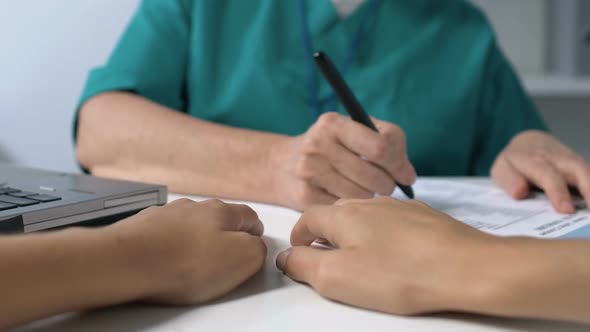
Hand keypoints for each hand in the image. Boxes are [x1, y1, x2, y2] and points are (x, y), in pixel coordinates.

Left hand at [113, 198, 266, 304]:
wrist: (128, 262)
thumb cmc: (186, 262)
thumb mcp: (242, 259)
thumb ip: (257, 250)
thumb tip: (257, 247)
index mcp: (221, 211)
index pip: (248, 217)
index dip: (255, 231)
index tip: (255, 241)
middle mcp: (193, 207)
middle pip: (217, 219)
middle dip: (224, 235)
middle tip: (225, 257)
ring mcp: (165, 215)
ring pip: (189, 225)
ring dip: (195, 239)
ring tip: (193, 261)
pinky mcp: (142, 228)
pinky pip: (164, 235)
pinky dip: (169, 245)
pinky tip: (166, 261)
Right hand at [271, 112, 415, 209]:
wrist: (280, 165)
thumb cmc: (327, 148)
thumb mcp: (350, 132)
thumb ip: (385, 143)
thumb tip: (408, 175)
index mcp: (334, 123)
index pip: (381, 146)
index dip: (399, 163)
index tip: (405, 174)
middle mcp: (319, 144)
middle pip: (375, 176)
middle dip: (387, 184)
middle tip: (384, 185)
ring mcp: (310, 171)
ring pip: (362, 196)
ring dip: (370, 197)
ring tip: (362, 188)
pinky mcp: (305, 196)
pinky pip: (345, 209)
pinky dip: (352, 208)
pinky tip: (346, 198)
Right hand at [276, 197, 496, 314]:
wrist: (467, 267)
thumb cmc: (401, 274)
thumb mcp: (337, 278)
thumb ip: (303, 266)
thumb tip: (286, 257)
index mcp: (343, 214)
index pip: (307, 218)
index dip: (298, 238)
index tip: (299, 255)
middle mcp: (369, 204)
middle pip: (336, 215)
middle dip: (325, 236)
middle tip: (327, 262)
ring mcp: (400, 208)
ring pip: (365, 218)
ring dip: (355, 236)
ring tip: (362, 261)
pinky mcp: (424, 218)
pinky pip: (392, 224)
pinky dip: (383, 238)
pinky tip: (395, 257)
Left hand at [492, 130, 589, 212]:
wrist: (530, 142)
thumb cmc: (514, 161)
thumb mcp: (502, 168)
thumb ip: (509, 180)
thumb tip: (520, 193)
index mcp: (535, 161)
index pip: (549, 176)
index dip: (558, 192)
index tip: (566, 210)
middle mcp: (559, 159)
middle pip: (580, 171)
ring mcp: (574, 162)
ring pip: (589, 173)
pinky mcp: (583, 167)